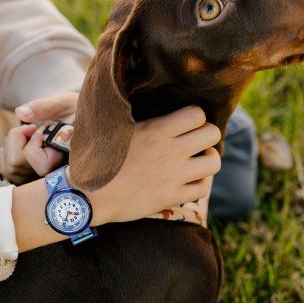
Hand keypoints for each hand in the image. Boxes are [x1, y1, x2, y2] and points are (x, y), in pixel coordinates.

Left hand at [0, 93, 78, 183]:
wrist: (78, 118)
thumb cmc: (74, 110)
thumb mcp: (64, 104)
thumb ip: (45, 107)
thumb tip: (20, 113)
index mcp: (68, 161)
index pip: (42, 166)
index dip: (34, 145)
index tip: (39, 130)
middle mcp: (54, 176)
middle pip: (17, 166)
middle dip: (15, 139)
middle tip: (31, 128)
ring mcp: (40, 179)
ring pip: (9, 169)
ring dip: (9, 145)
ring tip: (26, 135)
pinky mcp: (29, 177)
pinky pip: (6, 172)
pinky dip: (4, 153)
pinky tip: (16, 143)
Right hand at [69, 105, 221, 224]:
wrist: (89, 196)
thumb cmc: (99, 159)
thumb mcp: (116, 130)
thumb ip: (138, 118)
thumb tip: (152, 105)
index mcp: (156, 130)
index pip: (197, 114)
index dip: (196, 116)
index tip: (188, 123)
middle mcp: (170, 151)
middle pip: (212, 134)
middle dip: (208, 135)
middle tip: (196, 141)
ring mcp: (173, 176)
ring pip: (214, 162)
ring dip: (207, 159)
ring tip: (196, 161)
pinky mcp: (172, 197)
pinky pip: (202, 188)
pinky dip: (198, 183)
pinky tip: (187, 181)